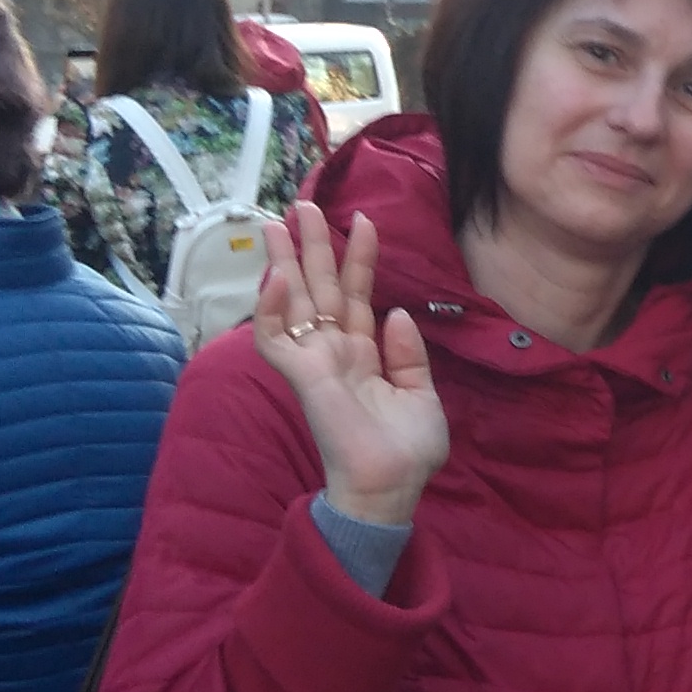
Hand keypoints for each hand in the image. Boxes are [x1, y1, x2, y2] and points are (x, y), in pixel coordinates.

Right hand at [255, 201, 446, 525]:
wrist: (391, 486)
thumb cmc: (407, 450)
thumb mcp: (421, 394)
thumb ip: (408, 353)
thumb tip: (396, 313)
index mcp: (363, 353)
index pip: (357, 294)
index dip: (360, 258)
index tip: (365, 219)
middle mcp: (334, 351)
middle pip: (320, 288)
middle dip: (311, 246)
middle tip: (303, 205)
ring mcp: (314, 361)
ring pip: (292, 301)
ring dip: (283, 262)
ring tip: (279, 221)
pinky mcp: (300, 376)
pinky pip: (274, 338)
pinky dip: (271, 308)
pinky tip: (277, 276)